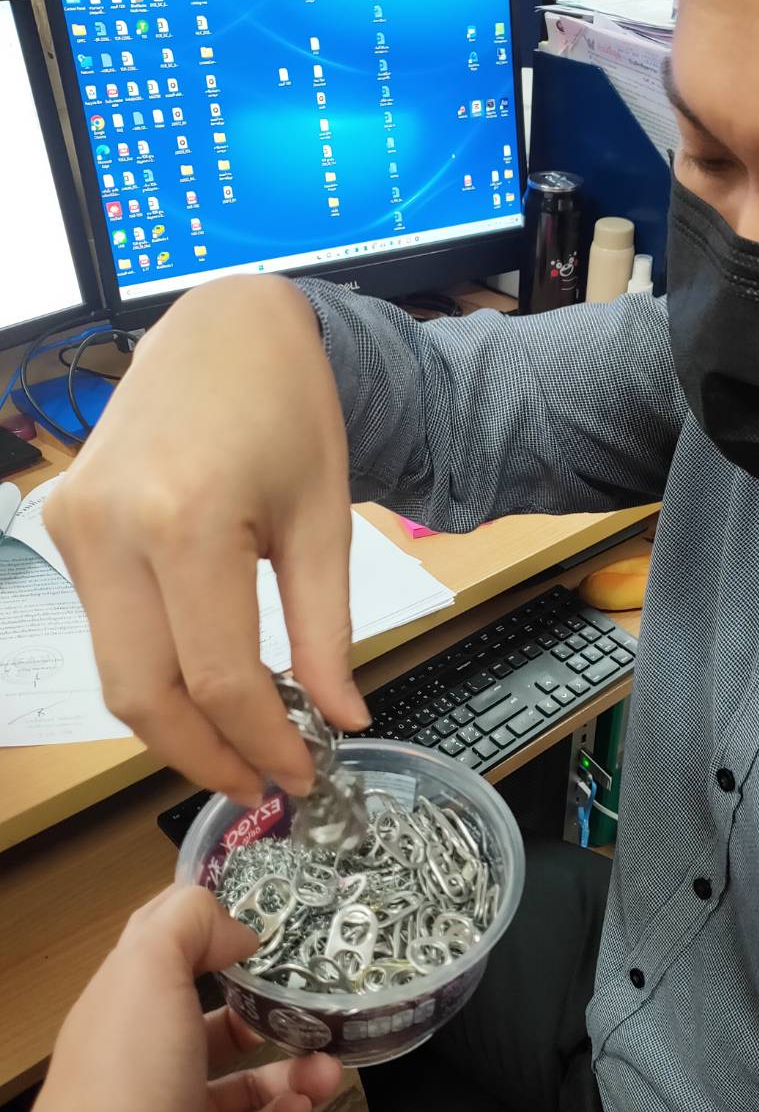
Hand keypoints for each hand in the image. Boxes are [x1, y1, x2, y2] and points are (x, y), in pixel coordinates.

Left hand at [3, 886, 342, 1111]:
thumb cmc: (122, 1083)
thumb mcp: (146, 973)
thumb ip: (190, 924)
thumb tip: (241, 932)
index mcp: (134, 1003)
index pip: (173, 945)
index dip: (217, 922)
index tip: (274, 915)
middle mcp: (158, 1054)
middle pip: (226, 1015)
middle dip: (278, 1004)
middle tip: (323, 998)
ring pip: (256, 1077)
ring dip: (301, 1066)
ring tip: (331, 1067)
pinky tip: (305, 1108)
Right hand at [43, 276, 368, 802]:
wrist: (227, 329)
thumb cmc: (291, 410)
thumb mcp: (325, 521)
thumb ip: (328, 631)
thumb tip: (342, 717)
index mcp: (184, 518)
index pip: (218, 676)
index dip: (263, 742)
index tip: (304, 773)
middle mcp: (109, 527)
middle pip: (144, 694)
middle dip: (206, 756)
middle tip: (264, 781)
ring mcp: (73, 524)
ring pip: (114, 672)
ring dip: (176, 724)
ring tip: (242, 742)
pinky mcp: (62, 523)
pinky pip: (105, 627)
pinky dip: (153, 670)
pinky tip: (205, 683)